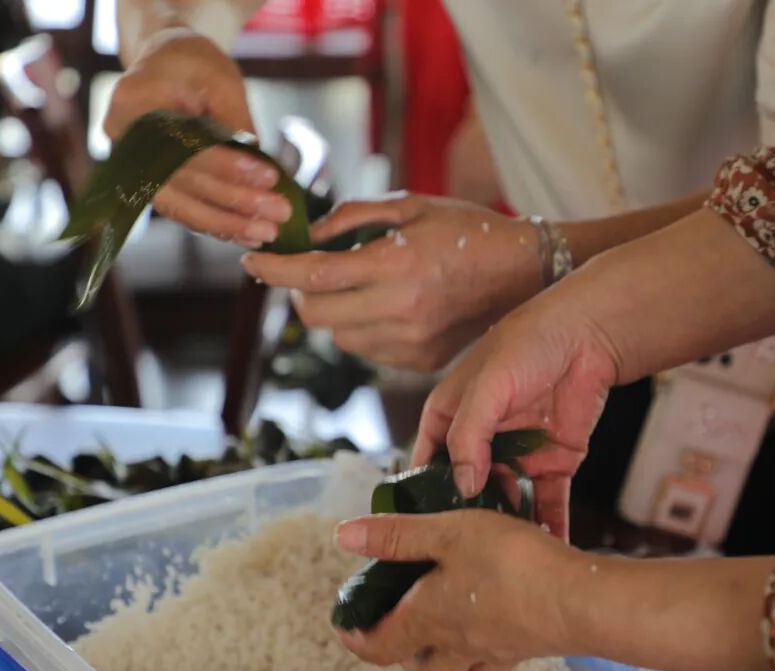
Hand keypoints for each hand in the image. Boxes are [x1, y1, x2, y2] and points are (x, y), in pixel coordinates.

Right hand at [104, 29, 292, 246]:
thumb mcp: (220, 79)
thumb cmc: (192, 65)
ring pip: (182, 207)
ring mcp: (134, 169)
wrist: (164, 64)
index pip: (185, 146)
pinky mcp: (152, 185)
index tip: (270, 177)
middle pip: (184, 182)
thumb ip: (236, 122)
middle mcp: (124, 143)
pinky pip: (184, 210)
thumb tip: (261, 172)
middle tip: (280, 213)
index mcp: (132, 106)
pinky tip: (248, 233)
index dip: (229, 166)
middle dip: (236, 201)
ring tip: (268, 232)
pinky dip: (217, 224)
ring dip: (228, 224)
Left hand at [239, 193, 541, 370]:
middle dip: (299, 293)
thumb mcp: (411, 205)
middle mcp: (401, 309)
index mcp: (397, 264)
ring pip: (338, 337)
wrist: (523, 272)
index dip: (274, 270)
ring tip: (354, 286)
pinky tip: (383, 306)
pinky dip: (361, 328)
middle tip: (306, 272)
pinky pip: (368, 350)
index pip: (315, 275)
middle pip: (316, 315)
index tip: (251, 262)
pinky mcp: (420, 360)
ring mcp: (411, 341)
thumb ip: (353, 216)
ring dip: (331, 312)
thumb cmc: (467, 229)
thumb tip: (308, 235)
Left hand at [334, 510, 581, 670]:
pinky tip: (493, 623)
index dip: (357, 639)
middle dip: (404, 657)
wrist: (578, 599)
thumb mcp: (448, 533)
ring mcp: (495, 650)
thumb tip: (345, 537)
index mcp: (429, 618)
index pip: (379, 645)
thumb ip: (398, 536)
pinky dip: (488, 652)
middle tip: (402, 623)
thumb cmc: (512, 564)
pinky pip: (499, 663)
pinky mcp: (528, 647)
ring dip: (447, 660)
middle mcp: (459, 644)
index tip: (346, 627)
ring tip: (446, 626)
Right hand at [410, 288, 620, 539]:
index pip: (426, 464)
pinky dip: (548, 525)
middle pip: (466, 491)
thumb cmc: (527, 344)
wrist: (587, 335)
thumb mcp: (487, 387)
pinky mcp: (553, 464)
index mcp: (449, 418)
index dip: (420, 496)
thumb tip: (464, 486)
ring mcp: (517, 455)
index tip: (416, 532)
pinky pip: (548, 502)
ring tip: (505, 562)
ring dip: (507, 529)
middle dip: (467, 522)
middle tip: (466, 556)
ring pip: (506, 502)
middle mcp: (480, 441)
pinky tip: (547, 550)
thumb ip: (469, 436)